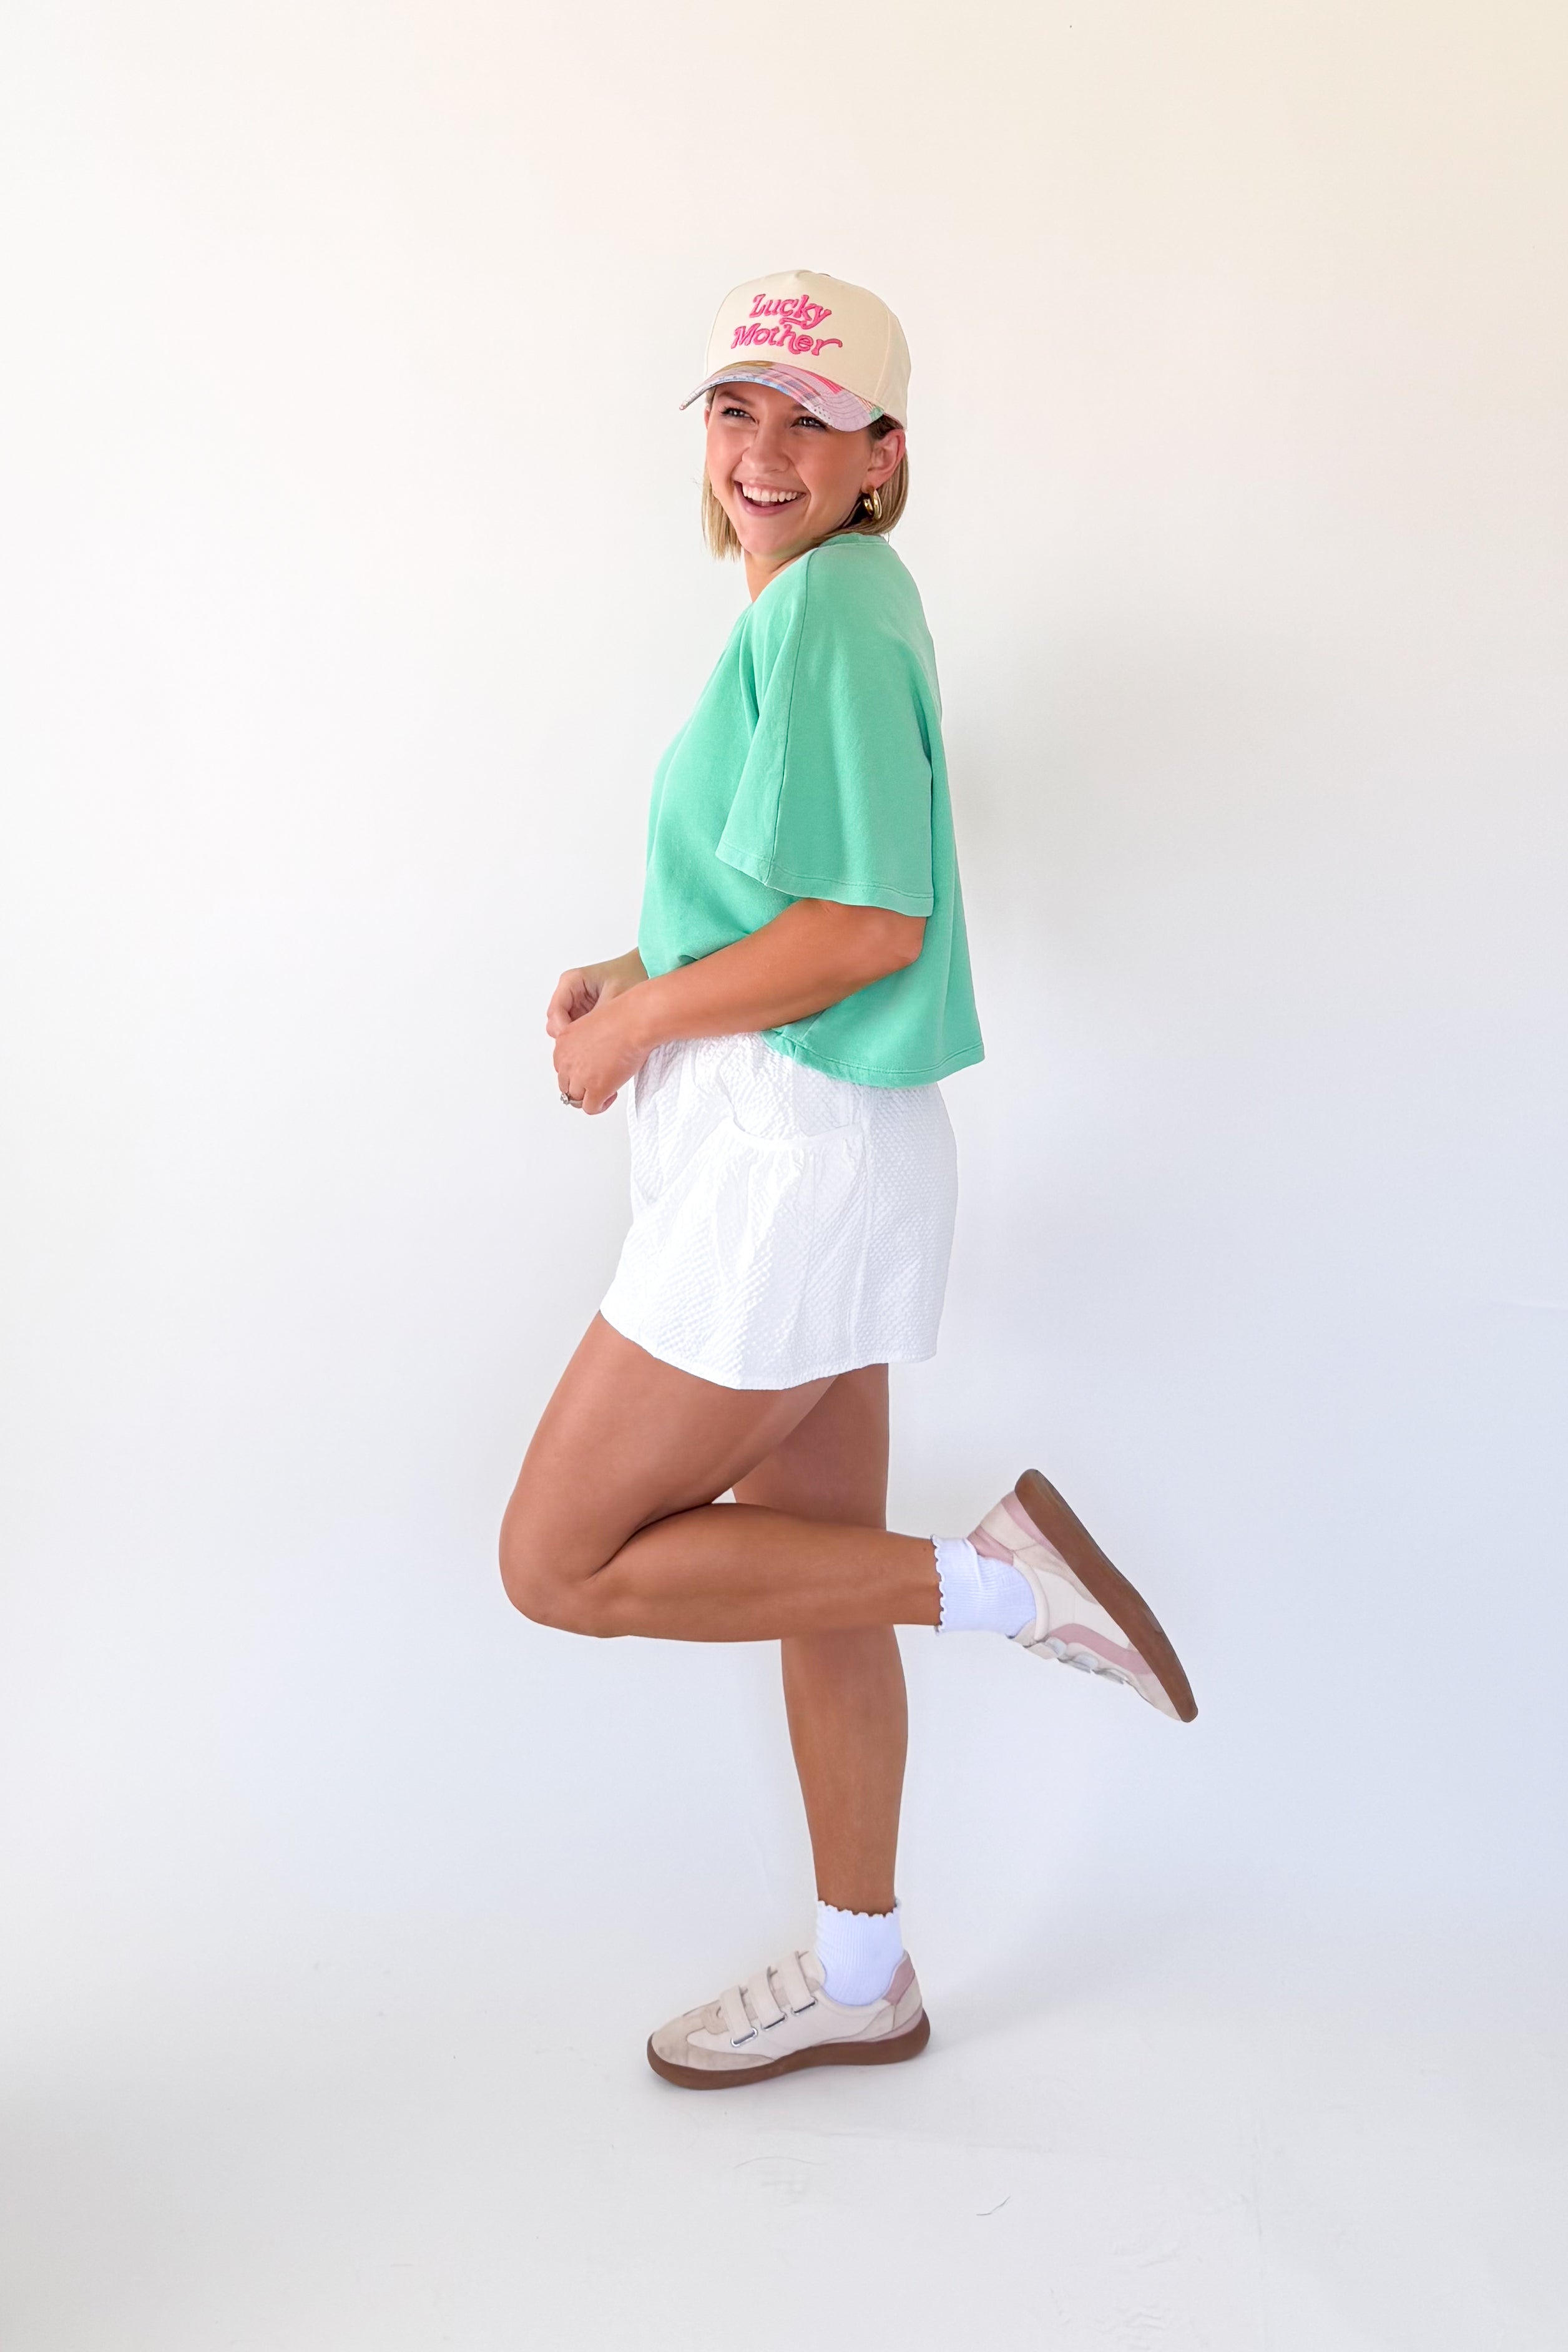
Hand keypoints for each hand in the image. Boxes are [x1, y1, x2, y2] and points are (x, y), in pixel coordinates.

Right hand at [546, 948, 646, 1039]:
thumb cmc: (633, 974)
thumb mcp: (615, 997)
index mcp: (571, 982)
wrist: (648, 968)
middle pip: (556, 1024)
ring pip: (566, 1031)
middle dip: (569, 1039)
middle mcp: (569, 993)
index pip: (555, 1012)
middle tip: (589, 1050)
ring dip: (578, 1040)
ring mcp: (576, 1005)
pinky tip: (602, 1043)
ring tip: (598, 1046)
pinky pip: (579, 1032)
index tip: (577, 1045)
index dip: (563, 1031)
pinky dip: (586, 1040)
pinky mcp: (585, 1014)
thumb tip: (587, 1043)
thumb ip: (597, 1019)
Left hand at [552, 993, 649, 1115]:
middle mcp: (566, 1060)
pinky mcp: (594, 1089)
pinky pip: (590, 1108)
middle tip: (599, 1081)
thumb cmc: (623, 1019)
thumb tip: (594, 1058)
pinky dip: (601, 1105)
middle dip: (582, 1085)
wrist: (634, 1022)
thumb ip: (587, 1043)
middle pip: (566, 1084)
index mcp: (563, 1042)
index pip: (562, 1067)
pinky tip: (612, 1094)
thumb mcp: (593, 1026)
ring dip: (590, 1096)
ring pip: (575, 1099)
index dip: (579, 1071)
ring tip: (607, 1089)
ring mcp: (579, 1076)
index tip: (593, 1069)